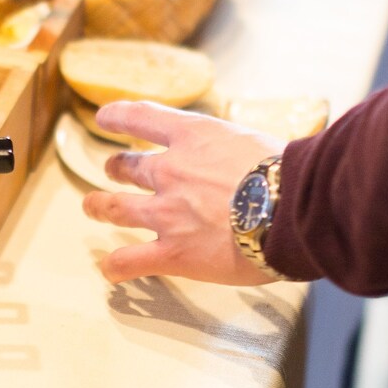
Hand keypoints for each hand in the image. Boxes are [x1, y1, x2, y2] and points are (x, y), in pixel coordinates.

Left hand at [81, 101, 285, 285]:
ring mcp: (167, 213)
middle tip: (113, 170)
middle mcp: (171, 171)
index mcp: (193, 137)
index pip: (142, 117)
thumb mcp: (255, 142)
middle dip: (116, 168)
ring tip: (93, 207)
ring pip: (115, 208)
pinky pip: (129, 261)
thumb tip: (244, 162)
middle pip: (128, 167)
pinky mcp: (173, 253)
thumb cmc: (289, 174)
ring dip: (100, 206)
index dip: (118, 116)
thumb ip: (233, 150)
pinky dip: (115, 266)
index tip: (105, 117)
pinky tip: (110, 270)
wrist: (293, 208)